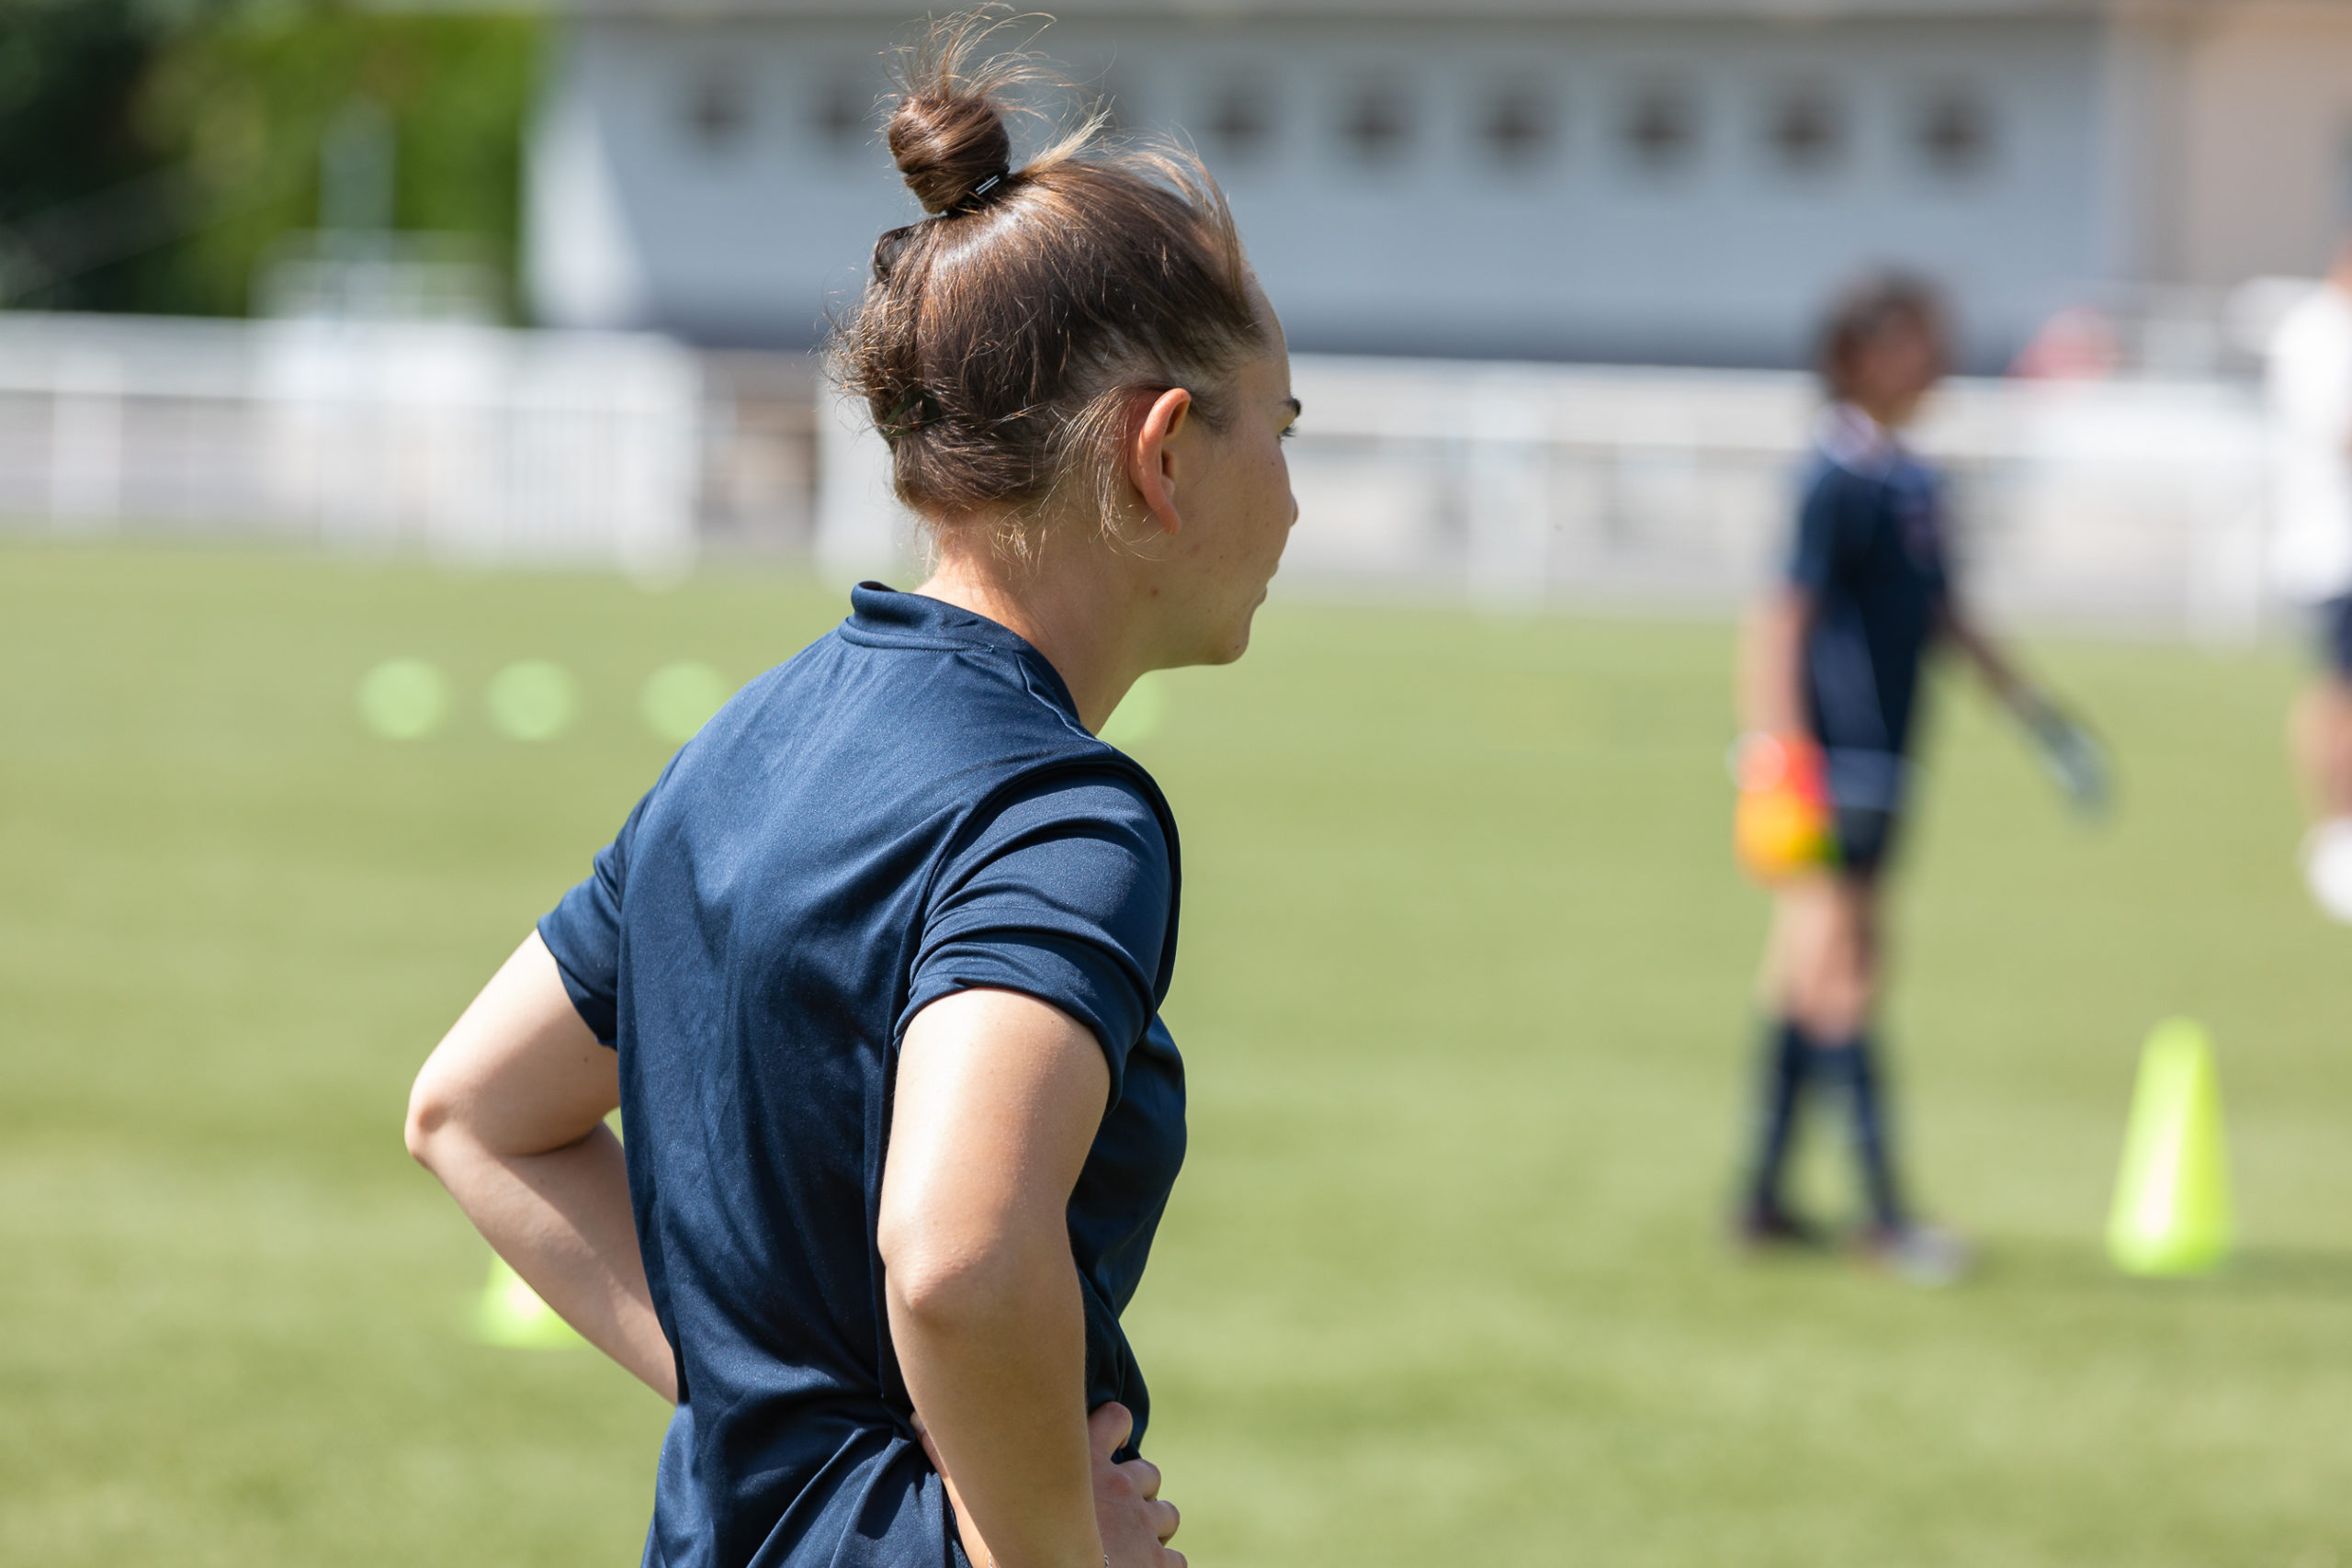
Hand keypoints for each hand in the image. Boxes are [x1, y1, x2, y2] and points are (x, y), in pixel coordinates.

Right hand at [917, 1404, 1180, 1567]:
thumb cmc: (1010, 1546)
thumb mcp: (975, 1500)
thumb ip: (950, 1458)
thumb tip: (918, 1419)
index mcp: (1085, 1461)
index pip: (1116, 1419)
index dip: (1115, 1428)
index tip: (1109, 1438)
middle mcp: (1122, 1488)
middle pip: (1148, 1472)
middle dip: (1136, 1488)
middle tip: (1113, 1511)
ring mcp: (1145, 1527)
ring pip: (1168, 1514)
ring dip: (1152, 1527)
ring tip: (1130, 1547)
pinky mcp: (1161, 1564)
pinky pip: (1174, 1560)